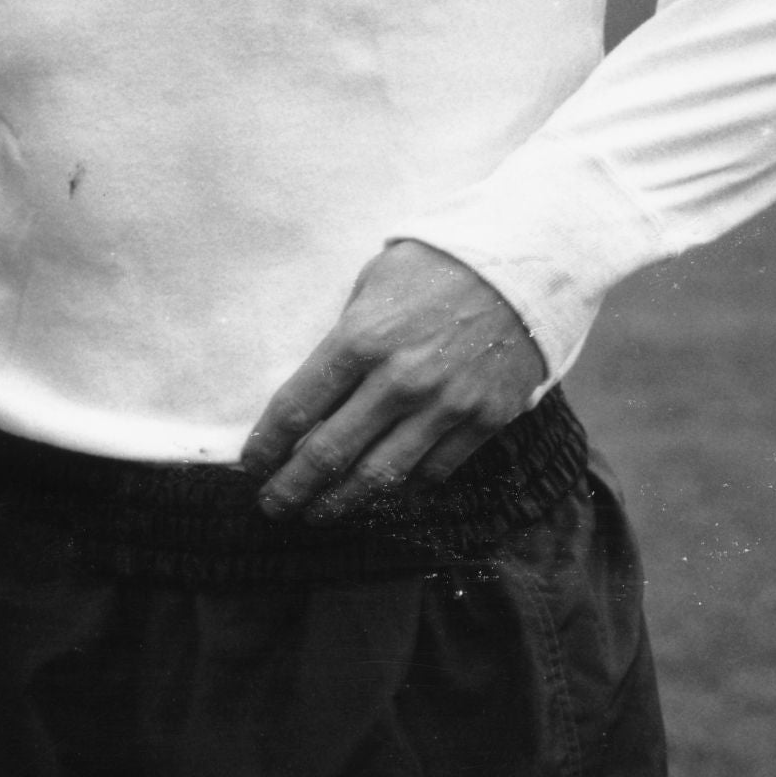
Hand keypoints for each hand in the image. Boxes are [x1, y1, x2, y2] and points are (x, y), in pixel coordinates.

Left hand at [237, 239, 547, 521]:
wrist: (524, 263)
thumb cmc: (437, 264)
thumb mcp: (372, 285)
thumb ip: (346, 338)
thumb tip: (318, 390)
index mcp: (360, 338)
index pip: (297, 407)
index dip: (267, 444)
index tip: (251, 464)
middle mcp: (399, 380)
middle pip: (330, 453)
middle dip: (293, 486)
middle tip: (272, 504)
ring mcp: (445, 405)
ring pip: (380, 475)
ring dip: (341, 501)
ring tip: (317, 514)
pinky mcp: (484, 420)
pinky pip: (435, 470)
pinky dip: (404, 488)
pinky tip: (383, 493)